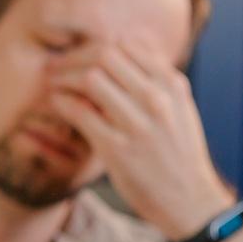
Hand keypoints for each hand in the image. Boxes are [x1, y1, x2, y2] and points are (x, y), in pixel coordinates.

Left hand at [44, 38, 233, 239]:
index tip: (76, 56)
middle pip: (105, 56)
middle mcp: (157, 99)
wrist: (190, 200)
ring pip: (91, 79)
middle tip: (56, 66)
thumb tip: (133, 42)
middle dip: (74, 57)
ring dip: (64, 78)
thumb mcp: (179, 108)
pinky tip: (57, 104)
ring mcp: (138, 124)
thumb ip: (157, 78)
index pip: (126, 47)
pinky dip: (63, 102)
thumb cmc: (177, 152)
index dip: (94, 47)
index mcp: (172, 85)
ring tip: (53, 84)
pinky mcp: (118, 149)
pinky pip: (81, 113)